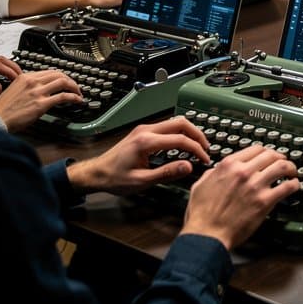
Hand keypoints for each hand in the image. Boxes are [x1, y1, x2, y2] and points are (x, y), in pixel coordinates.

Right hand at [0, 70, 83, 132]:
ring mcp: (38, 92)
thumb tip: (41, 88)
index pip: (50, 72)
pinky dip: (74, 97)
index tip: (66, 81)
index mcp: (26, 77)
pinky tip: (77, 100)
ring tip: (78, 93)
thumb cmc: (2, 109)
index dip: (61, 76)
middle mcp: (33, 82)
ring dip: (75, 87)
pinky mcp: (41, 104)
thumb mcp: (14, 89)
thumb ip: (28, 86)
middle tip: (75, 87)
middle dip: (70, 80)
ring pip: (64, 82)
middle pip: (59, 75)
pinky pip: (64, 97)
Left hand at [67, 117, 210, 195]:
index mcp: (147, 142)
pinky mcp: (144, 131)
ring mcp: (145, 129)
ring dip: (190, 132)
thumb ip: (166, 173)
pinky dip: (180, 134)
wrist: (97, 172)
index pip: (180, 140)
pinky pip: (168, 127)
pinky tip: (183, 145)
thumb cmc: (115, 178)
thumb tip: (188, 167)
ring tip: (197, 147)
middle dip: (197, 135)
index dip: (196, 149)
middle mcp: (147, 130)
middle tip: (205, 148)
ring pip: (175, 122)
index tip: (204, 159)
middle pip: (181, 123)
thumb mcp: (142, 181)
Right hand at [182, 144, 298, 251]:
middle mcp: (244, 171)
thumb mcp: (201, 185)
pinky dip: (294, 184)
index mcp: (229, 165)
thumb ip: (212, 173)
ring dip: (291, 168)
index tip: (269, 156)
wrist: (207, 234)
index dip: (266, 152)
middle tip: (284, 163)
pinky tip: (294, 186)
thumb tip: (218, 170)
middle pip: (271, 155)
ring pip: (282, 167)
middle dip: (280, 158)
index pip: (256, 149)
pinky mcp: (264, 201)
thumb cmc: (202, 214)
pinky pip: (286, 187)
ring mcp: (256, 185)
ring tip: (293, 172)